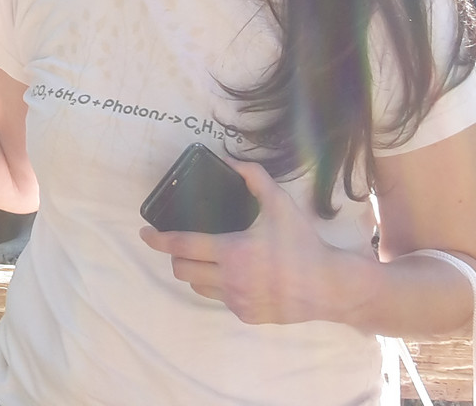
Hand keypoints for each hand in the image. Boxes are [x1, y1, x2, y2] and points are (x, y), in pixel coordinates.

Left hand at [139, 158, 357, 325]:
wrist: (331, 287)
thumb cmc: (303, 245)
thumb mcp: (281, 206)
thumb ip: (255, 179)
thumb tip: (233, 160)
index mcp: (232, 252)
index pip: (181, 245)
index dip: (157, 239)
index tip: (144, 234)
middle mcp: (229, 279)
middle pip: (181, 270)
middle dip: (176, 257)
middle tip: (184, 246)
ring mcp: (236, 300)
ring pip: (197, 287)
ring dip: (195, 273)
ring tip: (208, 260)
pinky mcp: (246, 315)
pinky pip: (220, 300)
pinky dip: (219, 287)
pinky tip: (234, 277)